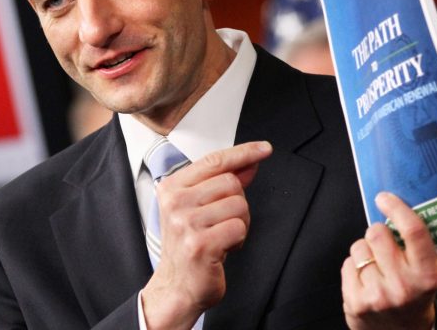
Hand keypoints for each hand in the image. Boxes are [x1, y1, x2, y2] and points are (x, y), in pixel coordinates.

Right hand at [140, 140, 271, 329]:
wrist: (177, 287)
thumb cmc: (188, 246)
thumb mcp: (199, 208)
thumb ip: (222, 183)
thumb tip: (248, 163)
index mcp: (172, 187)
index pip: (214, 160)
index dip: (243, 152)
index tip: (264, 149)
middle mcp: (175, 202)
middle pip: (231, 182)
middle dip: (237, 203)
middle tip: (222, 222)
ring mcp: (186, 223)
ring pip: (238, 205)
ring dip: (239, 223)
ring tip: (221, 236)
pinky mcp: (200, 244)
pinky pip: (238, 228)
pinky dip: (238, 239)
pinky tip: (223, 248)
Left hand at [341, 192, 436, 329]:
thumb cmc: (414, 295)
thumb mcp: (426, 272)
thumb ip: (417, 244)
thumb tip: (398, 207)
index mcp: (427, 274)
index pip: (413, 232)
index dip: (397, 208)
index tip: (385, 198)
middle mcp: (403, 286)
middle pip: (377, 233)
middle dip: (377, 232)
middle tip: (382, 243)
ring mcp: (378, 295)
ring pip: (359, 247)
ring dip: (365, 252)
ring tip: (376, 267)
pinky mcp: (356, 302)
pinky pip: (347, 264)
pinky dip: (354, 267)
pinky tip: (365, 280)